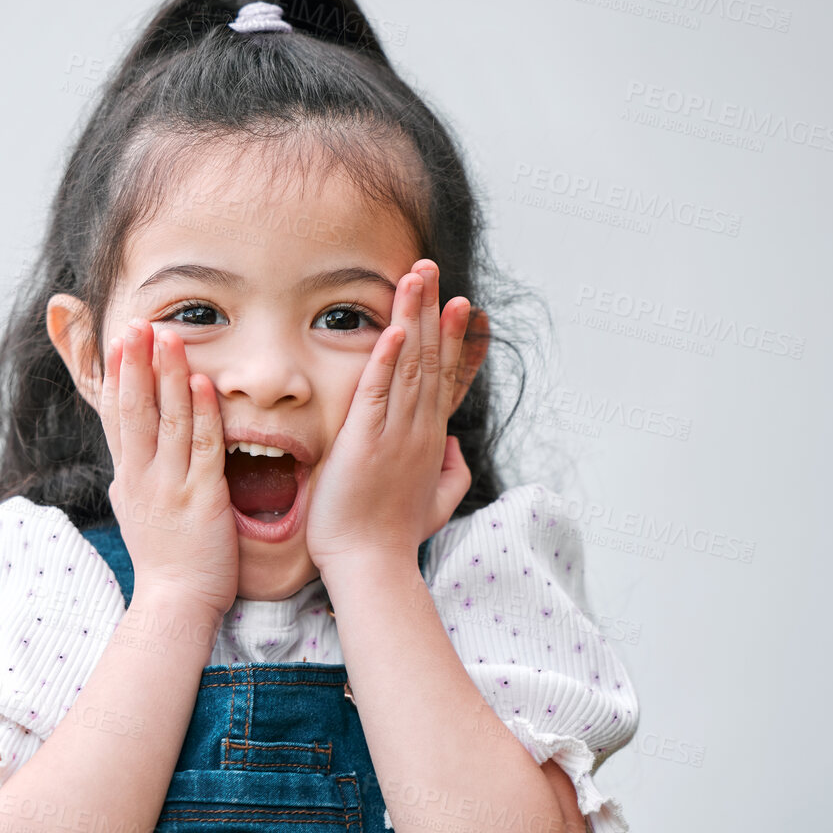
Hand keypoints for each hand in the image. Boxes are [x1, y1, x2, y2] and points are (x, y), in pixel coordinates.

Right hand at [97, 318, 239, 617]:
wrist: (174, 603)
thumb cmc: (164, 561)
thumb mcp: (136, 512)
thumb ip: (132, 481)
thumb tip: (123, 462)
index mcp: (129, 476)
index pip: (116, 416)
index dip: (117, 375)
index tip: (119, 339)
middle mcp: (142, 476)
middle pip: (134, 409)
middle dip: (135, 363)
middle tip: (134, 323)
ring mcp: (169, 486)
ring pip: (167, 421)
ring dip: (167, 376)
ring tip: (169, 337)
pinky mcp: (201, 499)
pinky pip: (201, 448)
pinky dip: (201, 413)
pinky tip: (203, 384)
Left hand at [305, 260, 473, 571]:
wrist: (371, 565)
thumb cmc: (394, 537)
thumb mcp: (436, 502)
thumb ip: (451, 472)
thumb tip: (455, 448)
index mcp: (430, 439)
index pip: (448, 378)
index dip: (457, 340)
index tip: (466, 308)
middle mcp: (420, 430)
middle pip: (431, 358)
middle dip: (432, 310)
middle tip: (430, 268)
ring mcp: (397, 434)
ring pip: (410, 364)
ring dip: (413, 318)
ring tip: (416, 277)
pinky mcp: (367, 443)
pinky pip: (379, 392)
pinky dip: (386, 359)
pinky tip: (395, 329)